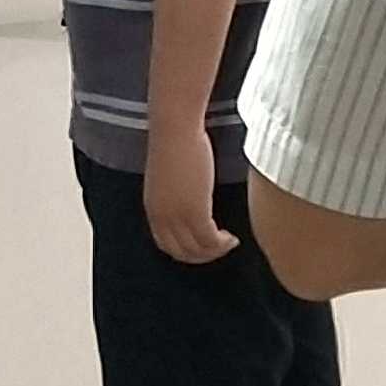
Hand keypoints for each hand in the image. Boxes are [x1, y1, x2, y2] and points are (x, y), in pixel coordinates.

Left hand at [145, 137, 238, 265]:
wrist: (175, 130)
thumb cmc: (173, 143)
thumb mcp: (169, 178)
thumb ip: (175, 195)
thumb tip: (190, 201)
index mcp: (153, 210)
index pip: (167, 245)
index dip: (185, 251)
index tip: (202, 246)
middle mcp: (163, 218)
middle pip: (182, 253)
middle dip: (202, 256)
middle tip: (220, 248)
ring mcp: (179, 217)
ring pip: (198, 250)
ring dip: (215, 251)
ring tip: (229, 242)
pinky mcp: (196, 212)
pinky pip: (211, 240)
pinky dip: (223, 244)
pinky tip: (232, 238)